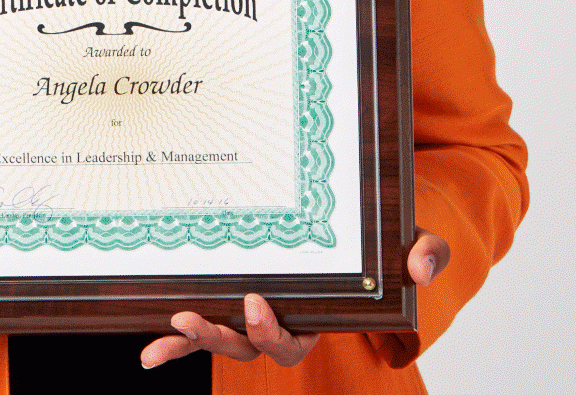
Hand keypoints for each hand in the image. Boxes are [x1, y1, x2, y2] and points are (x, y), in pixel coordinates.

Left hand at [141, 227, 449, 370]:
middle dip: (218, 337)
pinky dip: (175, 342)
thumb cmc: (389, 244)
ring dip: (191, 339)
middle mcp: (283, 322)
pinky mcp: (233, 298)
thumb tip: (422, 267)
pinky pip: (202, 325)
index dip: (271, 331)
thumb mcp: (417, 241)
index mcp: (319, 318)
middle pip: (246, 346)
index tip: (254, 303)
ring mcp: (254, 313)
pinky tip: (149, 348)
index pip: (291, 343)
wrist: (367, 227)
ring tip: (169, 325)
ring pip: (221, 338)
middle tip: (193, 318)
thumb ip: (426, 253)